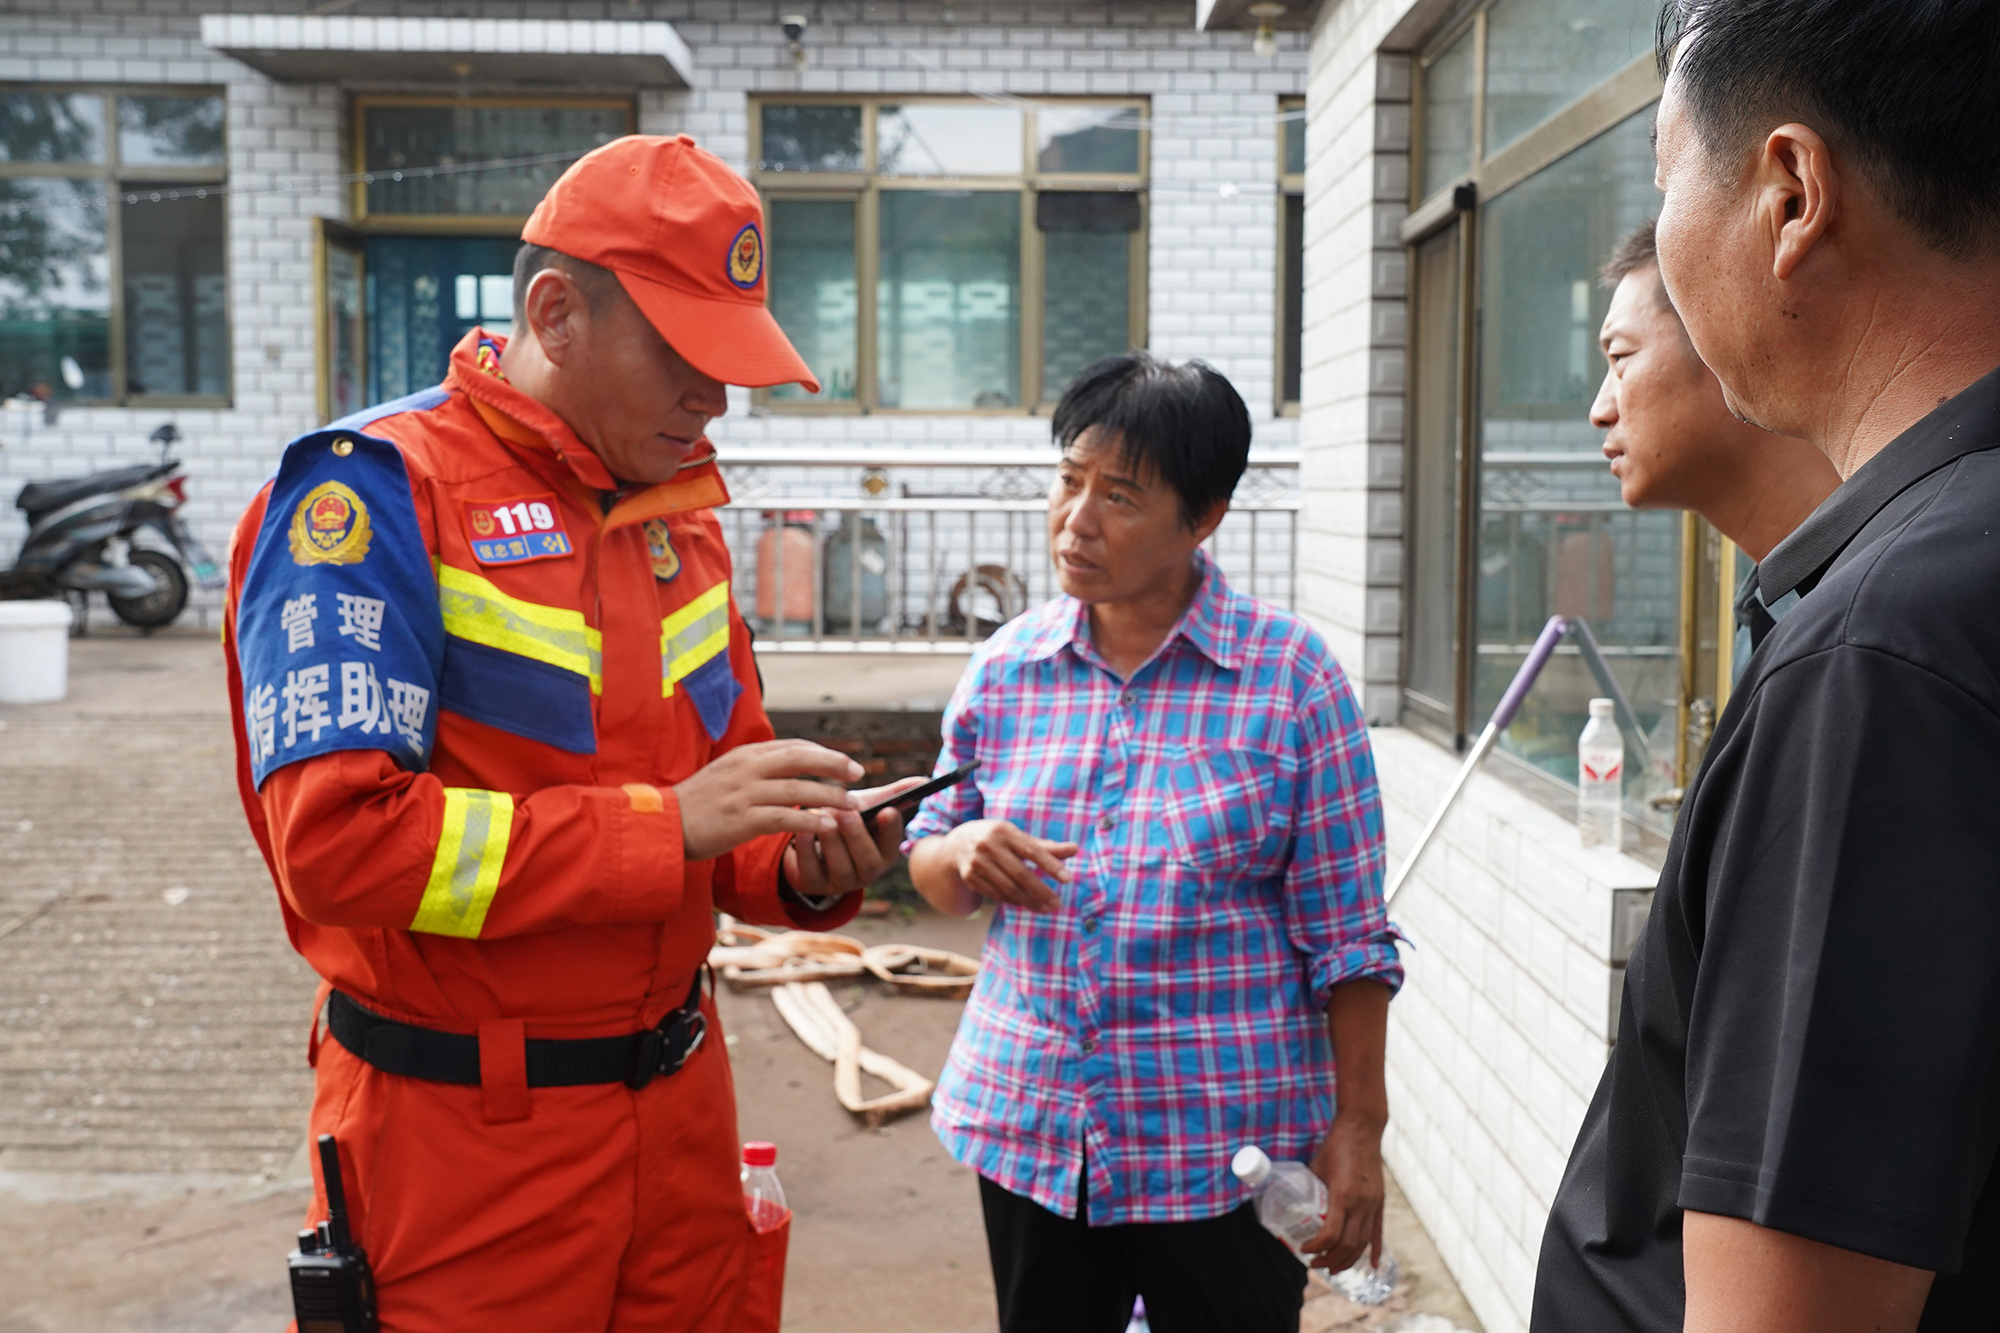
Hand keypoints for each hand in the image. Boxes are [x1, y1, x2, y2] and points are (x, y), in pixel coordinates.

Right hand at [675, 739, 861, 862]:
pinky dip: (808, 820)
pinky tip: (826, 826)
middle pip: (799, 758)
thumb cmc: (699, 802)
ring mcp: (744, 793)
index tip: (845, 762)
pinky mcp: (741, 820)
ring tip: (852, 805)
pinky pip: (783, 817)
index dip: (823, 753)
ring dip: (829, 796)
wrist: (664, 824)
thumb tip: (791, 766)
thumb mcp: (727, 774)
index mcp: (746, 755)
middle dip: (833, 763)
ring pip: (797, 788)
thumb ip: (757, 768)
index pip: (792, 746)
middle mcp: (747, 768)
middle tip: (858, 772)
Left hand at [783, 776, 927, 898]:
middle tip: (845, 812)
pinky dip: (806, 849)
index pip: (892, 843)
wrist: (812, 844)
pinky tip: (802, 829)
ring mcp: (840, 883)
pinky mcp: (813, 885)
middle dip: (857, 835)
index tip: (887, 810)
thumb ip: (892, 794)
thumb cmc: (846, 822)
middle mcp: (866, 872)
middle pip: (867, 860)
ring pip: (840, 867)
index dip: (890, 829)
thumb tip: (925, 780)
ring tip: (821, 815)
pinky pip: (811, 871)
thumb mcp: (866, 807)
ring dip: (831, 841)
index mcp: (884, 852)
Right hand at [940, 819, 1077, 912]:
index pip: (1032, 850)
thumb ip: (1046, 846)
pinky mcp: (970, 877)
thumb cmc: (998, 839)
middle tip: (1058, 904)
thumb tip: (1075, 849)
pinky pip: (996, 894)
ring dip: (1029, 901)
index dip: (1050, 865)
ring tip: (1047, 909)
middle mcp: (988, 846)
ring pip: (1008, 888)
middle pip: (1020, 873)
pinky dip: (1013, 901)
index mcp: (1004, 831)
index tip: (1068, 879)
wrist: (957, 844)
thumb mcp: (1018, 837)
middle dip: (1041, 891)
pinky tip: (1027, 905)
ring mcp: (977, 862)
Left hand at [1302, 1112, 1386, 1272]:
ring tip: (1335, 1268)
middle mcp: (1361, 1203)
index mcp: (1343, 1195)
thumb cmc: (1335, 1145)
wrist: (1362, 1128)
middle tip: (1316, 1264)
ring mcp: (1373, 1203)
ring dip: (1349, 1260)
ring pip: (1363, 1242)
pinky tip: (1373, 1265)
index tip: (1305, 1249)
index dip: (1317, 1247)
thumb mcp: (1316, 1167)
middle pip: (1348, 1244)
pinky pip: (1378, 1231)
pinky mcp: (1379, 1200)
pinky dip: (1375, 1250)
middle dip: (1331, 1260)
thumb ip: (1311, 1188)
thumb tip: (1296, 1204)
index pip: (1331, 1234)